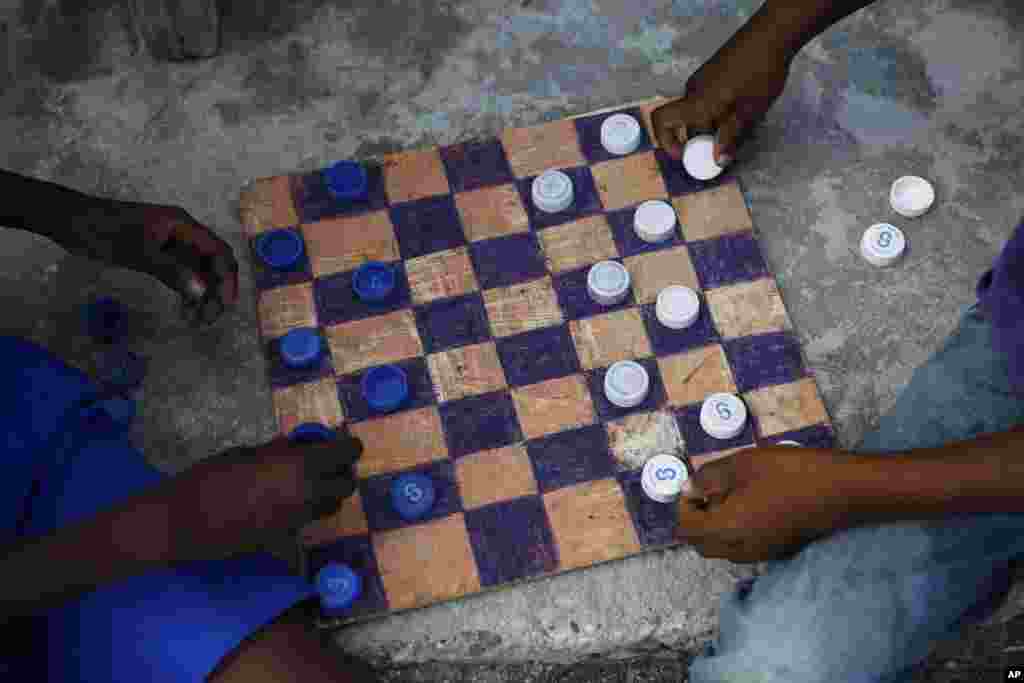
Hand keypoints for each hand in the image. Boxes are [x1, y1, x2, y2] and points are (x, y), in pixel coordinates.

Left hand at [72, 201, 239, 325]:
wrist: (70, 220)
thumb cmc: (103, 231)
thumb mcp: (139, 253)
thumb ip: (172, 271)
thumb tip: (202, 293)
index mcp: (182, 225)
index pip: (218, 251)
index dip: (226, 278)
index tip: (224, 304)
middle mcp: (182, 232)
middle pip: (211, 263)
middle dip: (215, 291)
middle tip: (209, 319)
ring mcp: (170, 243)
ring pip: (197, 271)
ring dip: (201, 295)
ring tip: (197, 320)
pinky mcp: (157, 253)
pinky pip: (181, 273)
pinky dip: (185, 290)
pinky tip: (184, 308)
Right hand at [210, 430, 362, 553]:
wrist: (184, 522)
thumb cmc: (208, 477)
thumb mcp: (245, 453)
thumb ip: (277, 451)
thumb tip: (296, 446)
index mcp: (300, 465)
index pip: (345, 453)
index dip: (349, 447)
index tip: (344, 444)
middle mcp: (308, 494)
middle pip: (346, 486)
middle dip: (340, 474)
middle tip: (325, 465)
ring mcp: (298, 521)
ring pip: (330, 507)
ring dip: (326, 494)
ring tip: (304, 483)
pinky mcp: (285, 539)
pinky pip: (305, 522)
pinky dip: (302, 511)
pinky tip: (279, 504)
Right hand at [650, 27, 792, 163]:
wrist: (772, 35)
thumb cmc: (760, 73)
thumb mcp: (748, 111)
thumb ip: (730, 137)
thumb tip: (718, 161)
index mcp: (696, 102)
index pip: (662, 120)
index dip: (666, 141)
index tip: (685, 155)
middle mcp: (693, 90)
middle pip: (686, 122)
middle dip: (703, 139)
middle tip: (726, 148)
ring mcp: (703, 80)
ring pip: (700, 111)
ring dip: (715, 125)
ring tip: (742, 127)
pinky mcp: (713, 73)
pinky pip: (708, 99)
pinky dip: (719, 112)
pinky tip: (743, 110)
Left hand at [676, 446, 854, 562]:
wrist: (843, 490)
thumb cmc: (789, 473)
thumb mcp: (742, 465)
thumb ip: (709, 477)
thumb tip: (688, 488)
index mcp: (726, 530)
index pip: (686, 530)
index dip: (684, 506)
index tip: (697, 484)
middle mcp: (741, 550)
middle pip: (702, 544)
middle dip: (698, 519)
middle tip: (711, 489)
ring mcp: (762, 554)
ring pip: (724, 548)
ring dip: (718, 526)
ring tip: (735, 493)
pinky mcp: (780, 550)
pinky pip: (746, 547)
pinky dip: (739, 530)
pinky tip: (756, 502)